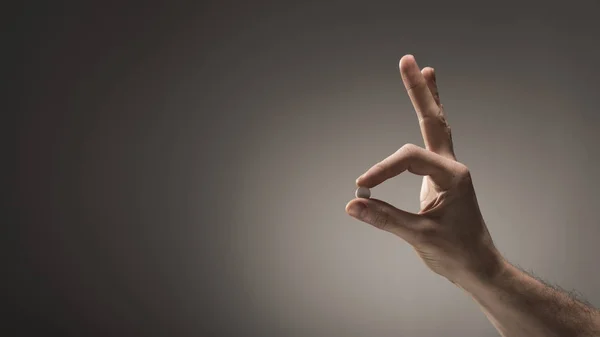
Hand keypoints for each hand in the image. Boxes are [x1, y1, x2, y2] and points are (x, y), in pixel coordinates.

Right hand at [346, 55, 503, 284]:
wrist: (479, 266)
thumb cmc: (456, 253)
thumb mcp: (419, 237)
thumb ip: (385, 218)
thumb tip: (352, 205)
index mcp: (452, 176)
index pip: (408, 159)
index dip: (381, 170)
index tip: (361, 189)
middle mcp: (452, 167)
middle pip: (433, 120)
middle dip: (419, 91)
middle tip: (408, 60)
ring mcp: (448, 170)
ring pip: (437, 126)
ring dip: (429, 99)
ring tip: (426, 71)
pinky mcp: (441, 177)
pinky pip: (434, 142)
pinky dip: (429, 120)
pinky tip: (427, 107)